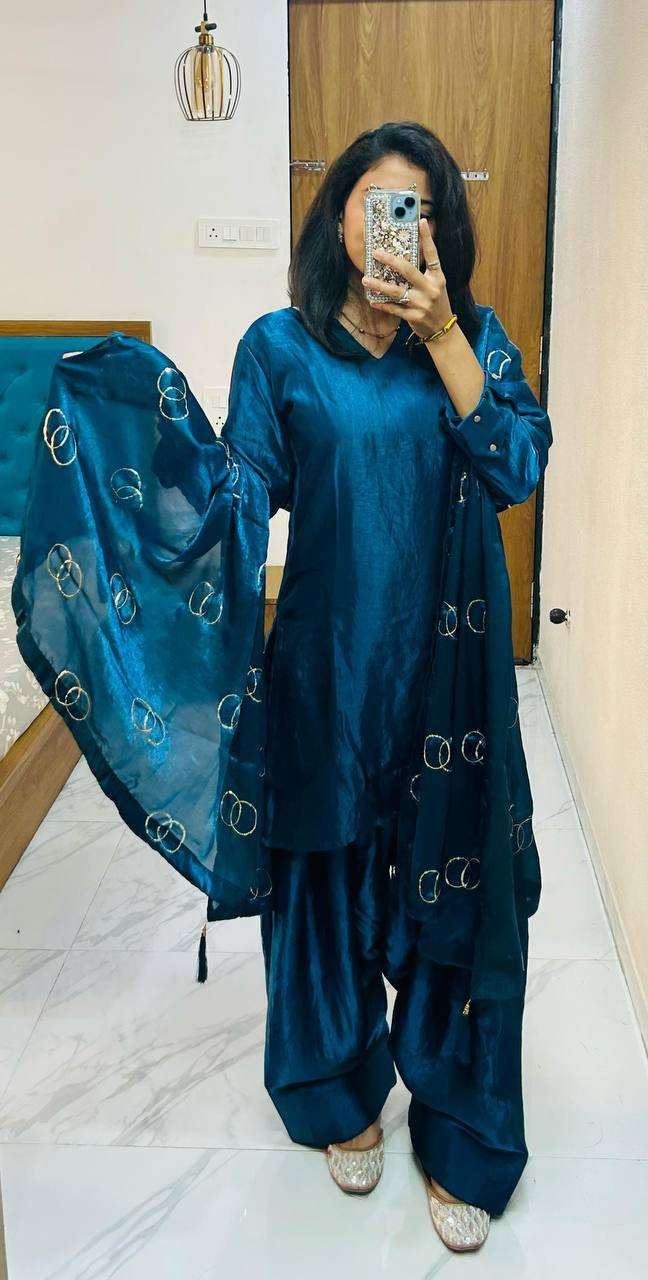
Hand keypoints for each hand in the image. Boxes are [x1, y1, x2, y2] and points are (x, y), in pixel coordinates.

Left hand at [361, 219, 453, 339]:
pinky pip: (395, 309)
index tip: (421, 221)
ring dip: (379, 285)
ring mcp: (422, 304)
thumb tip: (403, 257)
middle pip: (408, 271)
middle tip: (376, 253)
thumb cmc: (436, 302)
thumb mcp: (436, 285)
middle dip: (391, 261)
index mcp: (437, 277)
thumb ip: (423, 272)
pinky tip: (372, 300)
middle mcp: (430, 289)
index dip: (427, 238)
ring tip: (365, 279)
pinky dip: (383, 305)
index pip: (432, 254)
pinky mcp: (414, 317)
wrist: (443, 329)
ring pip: (397, 292)